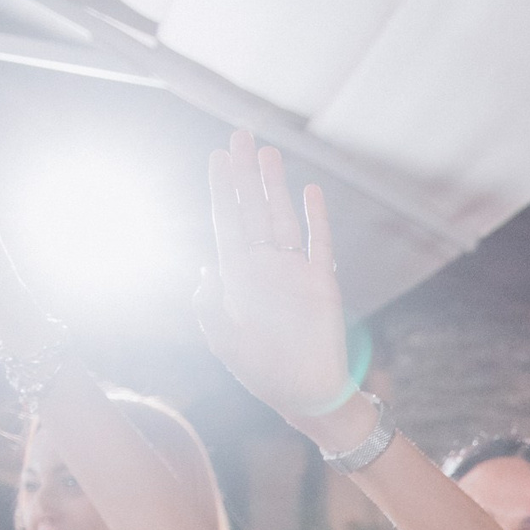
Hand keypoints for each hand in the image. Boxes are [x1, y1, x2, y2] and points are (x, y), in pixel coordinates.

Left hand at [195, 133, 359, 425]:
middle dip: (245, 173)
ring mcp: (293, 272)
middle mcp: (264, 266)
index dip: (221, 189)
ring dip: (275, 185)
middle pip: (252, 209)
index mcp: (236, 277)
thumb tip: (206, 270)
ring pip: (282, 217)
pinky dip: (316, 217)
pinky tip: (310, 192)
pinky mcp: (322, 282)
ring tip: (268, 152)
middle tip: (240, 135)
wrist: (305, 393)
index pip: (226, 222)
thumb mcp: (223, 341)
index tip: (217, 157)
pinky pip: (318, 242)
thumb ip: (209, 307)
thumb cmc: (261, 371)